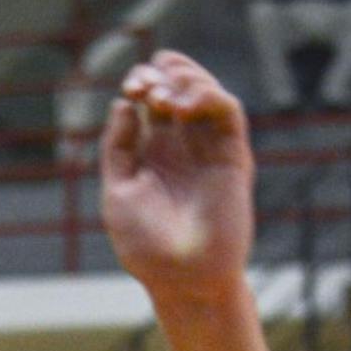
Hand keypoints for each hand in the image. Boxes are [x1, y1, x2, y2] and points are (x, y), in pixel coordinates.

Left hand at [100, 51, 254, 297]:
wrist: (183, 277)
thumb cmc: (146, 244)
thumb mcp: (118, 191)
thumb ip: (119, 147)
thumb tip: (124, 103)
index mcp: (151, 152)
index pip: (150, 100)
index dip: (142, 82)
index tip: (131, 88)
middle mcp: (181, 145)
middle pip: (178, 87)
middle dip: (163, 74)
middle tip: (147, 84)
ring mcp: (208, 148)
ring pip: (206, 92)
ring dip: (186, 79)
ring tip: (165, 95)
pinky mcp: (233, 155)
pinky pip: (228, 112)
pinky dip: (208, 96)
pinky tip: (184, 105)